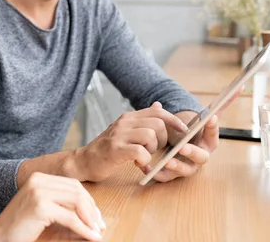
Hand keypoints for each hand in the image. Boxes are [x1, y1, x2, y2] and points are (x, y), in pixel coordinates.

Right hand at [0, 172, 105, 241]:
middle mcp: (39, 180)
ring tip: (97, 231)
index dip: (88, 200)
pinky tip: (91, 236)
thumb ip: (58, 201)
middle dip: (92, 209)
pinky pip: (71, 218)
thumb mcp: (40, 207)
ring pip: (77, 202)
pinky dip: (84, 229)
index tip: (96, 217)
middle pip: (77, 190)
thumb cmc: (19, 226)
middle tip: (99, 225)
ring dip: (90, 218)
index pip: (72, 184)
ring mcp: (39, 192)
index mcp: (39, 177)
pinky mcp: (41, 207)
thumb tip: (86, 209)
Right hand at [73, 102, 188, 181]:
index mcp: (128, 117)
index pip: (158, 111)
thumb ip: (142, 119)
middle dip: (162, 140)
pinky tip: (139, 165)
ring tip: (143, 157)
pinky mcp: (115, 150)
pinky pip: (140, 152)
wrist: (85, 161)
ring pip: (150, 135)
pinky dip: (145, 161)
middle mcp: (124, 122)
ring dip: (152, 150)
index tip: (184, 131)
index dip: (174, 121)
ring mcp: (119, 135)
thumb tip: (158, 104)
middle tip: (152, 150)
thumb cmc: (107, 148)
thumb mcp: (125, 130)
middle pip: (158, 124)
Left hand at [145, 88, 241, 181]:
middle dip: (193, 152)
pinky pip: (167, 178)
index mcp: (208, 142)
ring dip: (177, 166)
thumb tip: (240, 86)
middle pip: (202, 157)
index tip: (210, 117)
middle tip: (183, 147)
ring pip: (186, 170)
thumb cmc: (192, 132)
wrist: (180, 144)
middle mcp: (200, 156)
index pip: (213, 135)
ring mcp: (188, 166)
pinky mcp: (173, 174)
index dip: (212, 127)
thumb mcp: (202, 118)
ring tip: (167, 161)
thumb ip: (218, 107)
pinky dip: (158, 175)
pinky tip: (147, 168)